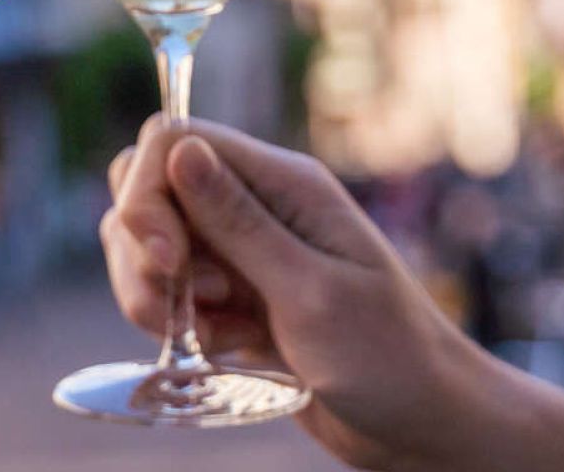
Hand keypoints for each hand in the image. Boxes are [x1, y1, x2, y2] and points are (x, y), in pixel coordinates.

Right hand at [100, 118, 563, 471]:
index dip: (147, 194)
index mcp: (283, 184)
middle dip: (142, 250)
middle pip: (149, 190)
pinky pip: (170, 293)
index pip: (173, 140)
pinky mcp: (232, 298)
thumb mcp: (310, 291)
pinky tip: (225, 350)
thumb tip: (179, 149)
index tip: (167, 261)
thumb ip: (239, 223)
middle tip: (186, 305)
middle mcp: (257, 206)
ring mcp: (241, 253)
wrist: (421, 423)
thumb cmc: (387, 356)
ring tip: (211, 335)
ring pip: (149, 246)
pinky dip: (175, 324)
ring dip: (154, 294)